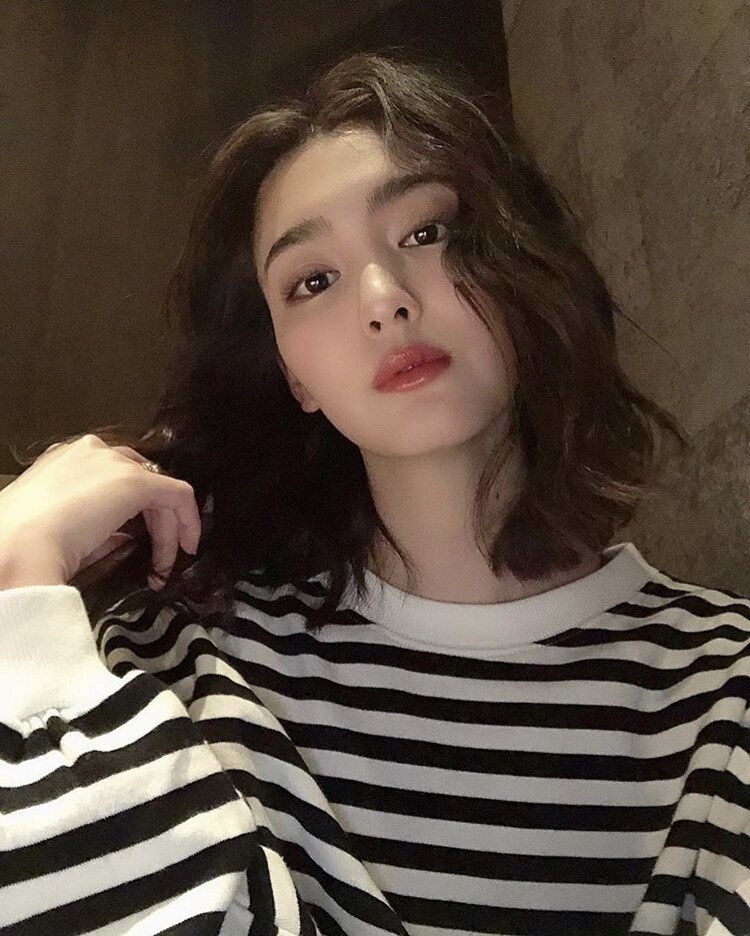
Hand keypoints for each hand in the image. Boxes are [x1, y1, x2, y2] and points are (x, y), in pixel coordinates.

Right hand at [0, 434, 201, 587]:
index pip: (111, 477)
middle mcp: (92, 452)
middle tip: (155, 559)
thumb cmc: (22, 543)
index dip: (130, 511)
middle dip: (154, 522)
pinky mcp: (136, 482)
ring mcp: (114, 463)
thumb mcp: (58, 528)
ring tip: (162, 566)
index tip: (132, 539)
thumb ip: (94, 526)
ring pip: (158, 490)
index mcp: (65, 460)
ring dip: (167, 530)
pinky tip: (186, 547)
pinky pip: (178, 495)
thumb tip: (121, 539)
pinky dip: (188, 521)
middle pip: (139, 481)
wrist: (16, 546)